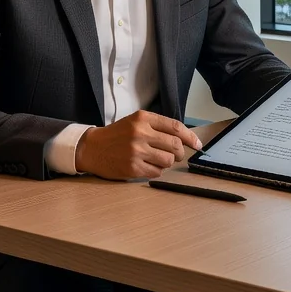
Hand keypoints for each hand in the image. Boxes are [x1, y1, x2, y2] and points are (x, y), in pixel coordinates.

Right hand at [74, 110, 202, 179]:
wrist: (92, 148)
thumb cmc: (117, 134)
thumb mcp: (136, 121)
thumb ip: (158, 126)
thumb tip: (185, 139)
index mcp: (143, 118)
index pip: (175, 127)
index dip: (190, 137)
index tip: (198, 144)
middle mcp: (140, 133)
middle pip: (175, 145)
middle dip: (180, 152)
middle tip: (176, 155)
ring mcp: (136, 151)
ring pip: (168, 160)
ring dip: (168, 162)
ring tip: (158, 159)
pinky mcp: (132, 168)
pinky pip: (157, 172)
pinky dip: (157, 170)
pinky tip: (147, 166)